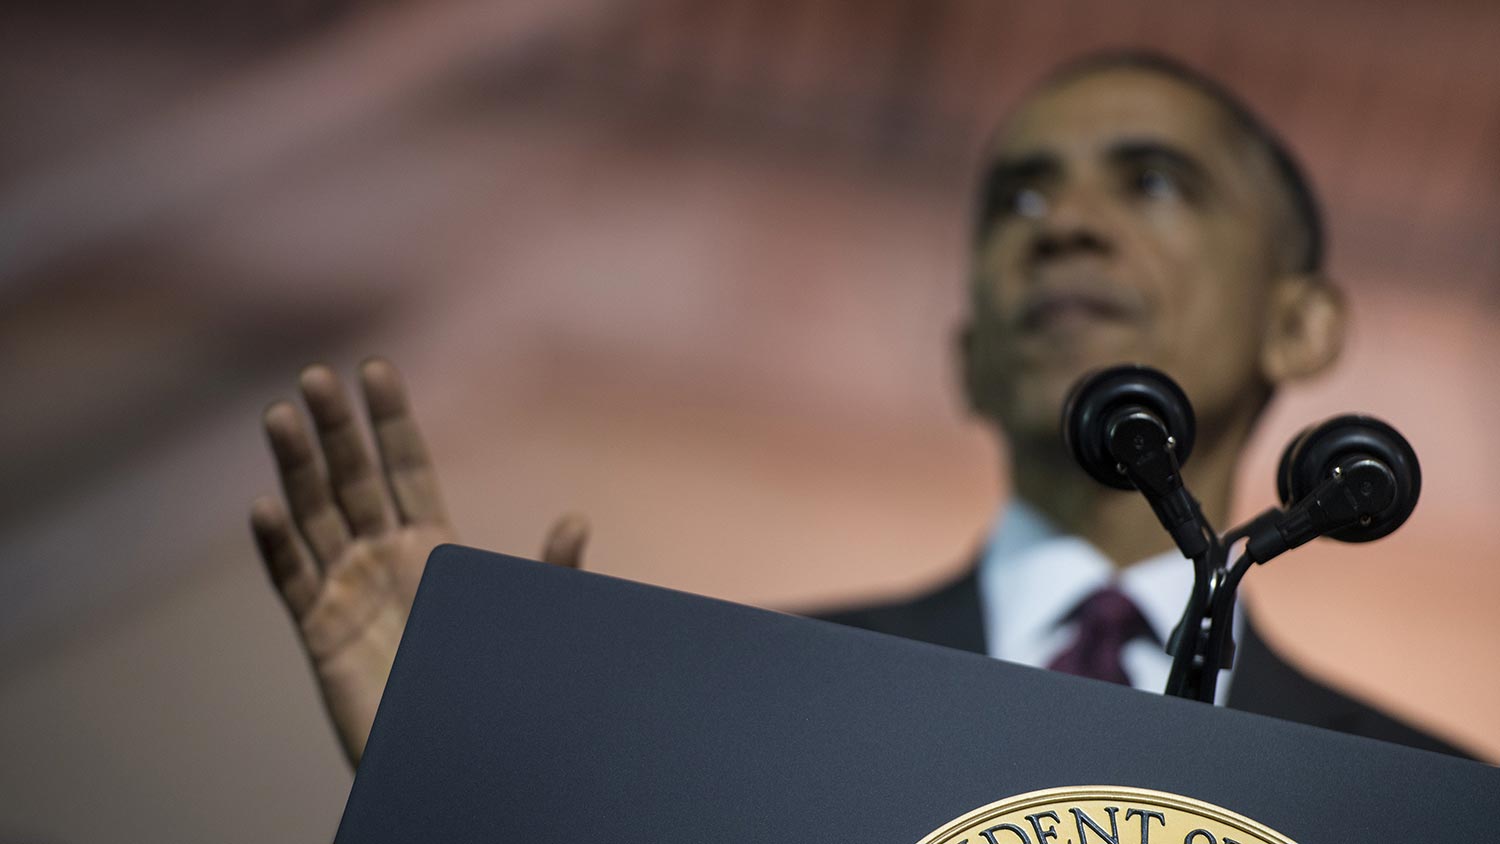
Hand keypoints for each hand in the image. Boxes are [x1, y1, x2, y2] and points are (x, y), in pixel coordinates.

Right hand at [250, 359, 587, 764]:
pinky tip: (265, 507)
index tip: (376, 368)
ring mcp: (348, 591)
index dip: (390, 419)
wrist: (456, 755)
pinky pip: (293, 582)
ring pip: (315, 516)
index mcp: (433, 545)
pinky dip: (278, 547)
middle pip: (354, 479)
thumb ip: (551, 573)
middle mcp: (385, 558)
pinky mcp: (322, 634)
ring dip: (296, 468)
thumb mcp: (530, 621)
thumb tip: (575, 520)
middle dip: (336, 428)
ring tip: (280, 415)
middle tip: (317, 374)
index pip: (405, 466)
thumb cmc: (495, 684)